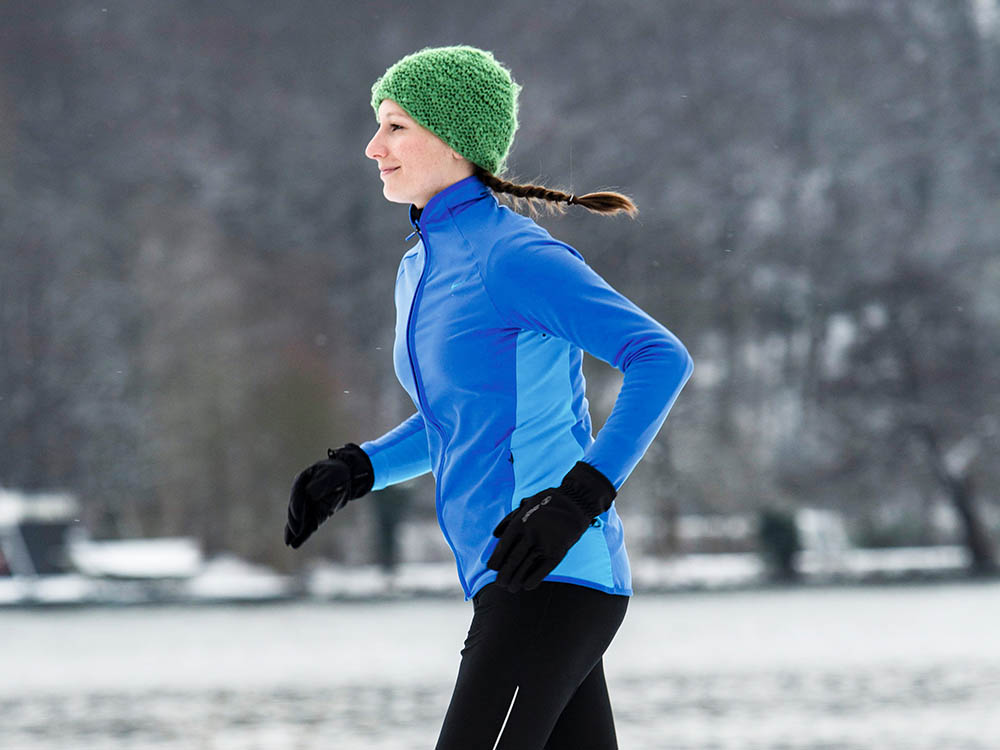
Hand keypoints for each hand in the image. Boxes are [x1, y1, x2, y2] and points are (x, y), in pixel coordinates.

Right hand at [284, 443, 373, 548]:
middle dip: (294, 522)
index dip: (297, 507)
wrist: (345, 477)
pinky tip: (295, 544)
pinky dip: (303, 535)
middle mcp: (302, 495)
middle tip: (295, 532)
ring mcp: (307, 506)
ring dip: (294, 532)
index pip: (297, 495)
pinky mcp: (315, 515)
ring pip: (299, 520)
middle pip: (296, 510)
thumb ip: (320, 483)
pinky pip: (308, 526)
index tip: (298, 517)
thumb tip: (309, 494)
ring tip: (289, 542)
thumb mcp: (331, 474)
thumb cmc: (336, 472)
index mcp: (302, 481)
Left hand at [486, 461, 615, 591]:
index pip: (503, 546)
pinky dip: (533, 580)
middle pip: (512, 560)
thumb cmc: (546, 504)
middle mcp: (530, 534)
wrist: (574, 502)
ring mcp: (544, 544)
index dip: (496, 560)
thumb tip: (495, 535)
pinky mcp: (557, 552)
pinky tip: (527, 586)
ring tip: (511, 588)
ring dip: (516, 581)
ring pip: (525, 567)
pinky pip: (542, 570)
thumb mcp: (525, 505)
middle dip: (504, 575)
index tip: (491, 568)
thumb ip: (509, 520)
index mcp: (520, 523)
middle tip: (500, 583)